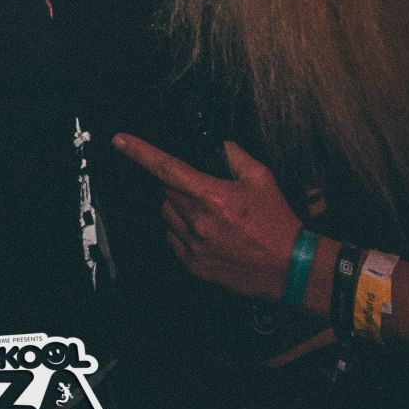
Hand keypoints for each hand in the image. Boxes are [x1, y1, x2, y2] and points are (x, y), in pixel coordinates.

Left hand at [114, 133, 300, 300]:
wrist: (289, 268)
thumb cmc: (277, 222)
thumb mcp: (262, 179)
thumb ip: (236, 156)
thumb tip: (219, 145)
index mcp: (211, 196)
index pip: (166, 168)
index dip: (140, 152)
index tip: (119, 141)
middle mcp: (197, 221)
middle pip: (167, 192)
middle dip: (180, 186)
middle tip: (204, 191)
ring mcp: (193, 246)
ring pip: (167, 216)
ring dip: (179, 209)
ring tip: (209, 215)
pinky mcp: (195, 266)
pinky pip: (173, 240)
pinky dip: (182, 232)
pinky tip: (206, 234)